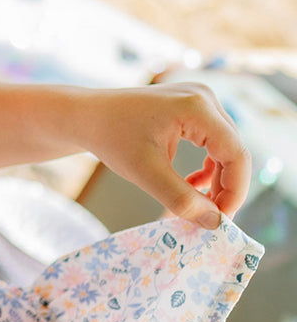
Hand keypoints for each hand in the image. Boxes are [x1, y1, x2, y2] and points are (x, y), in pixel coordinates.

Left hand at [78, 82, 251, 228]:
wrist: (86, 116)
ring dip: (217, 179)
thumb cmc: (111, 138)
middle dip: (225, 187)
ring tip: (198, 202)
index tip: (221, 221)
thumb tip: (216, 223)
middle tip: (210, 218)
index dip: (235, 191)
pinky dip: (207, 166)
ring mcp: (198, 99)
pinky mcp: (191, 107)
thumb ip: (182, 199)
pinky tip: (191, 184)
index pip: (236, 154)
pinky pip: (213, 141)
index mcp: (197, 107)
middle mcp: (203, 97)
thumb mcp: (146, 173)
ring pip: (225, 148)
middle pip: (233, 151)